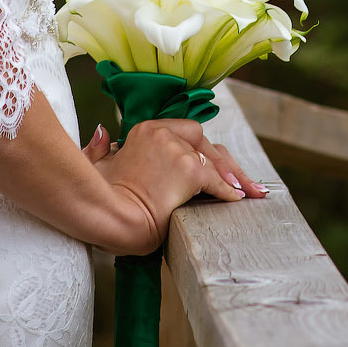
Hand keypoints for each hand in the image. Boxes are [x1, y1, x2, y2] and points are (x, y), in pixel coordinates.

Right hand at [94, 119, 266, 252]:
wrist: (107, 216)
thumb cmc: (98, 197)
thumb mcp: (97, 165)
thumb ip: (100, 147)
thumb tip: (102, 133)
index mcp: (145, 129)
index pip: (186, 133)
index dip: (203, 150)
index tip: (213, 165)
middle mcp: (162, 133)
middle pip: (206, 144)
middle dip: (227, 164)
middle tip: (244, 183)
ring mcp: (177, 150)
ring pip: (215, 162)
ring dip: (233, 178)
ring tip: (250, 192)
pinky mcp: (189, 170)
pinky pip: (216, 181)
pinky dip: (228, 191)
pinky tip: (236, 200)